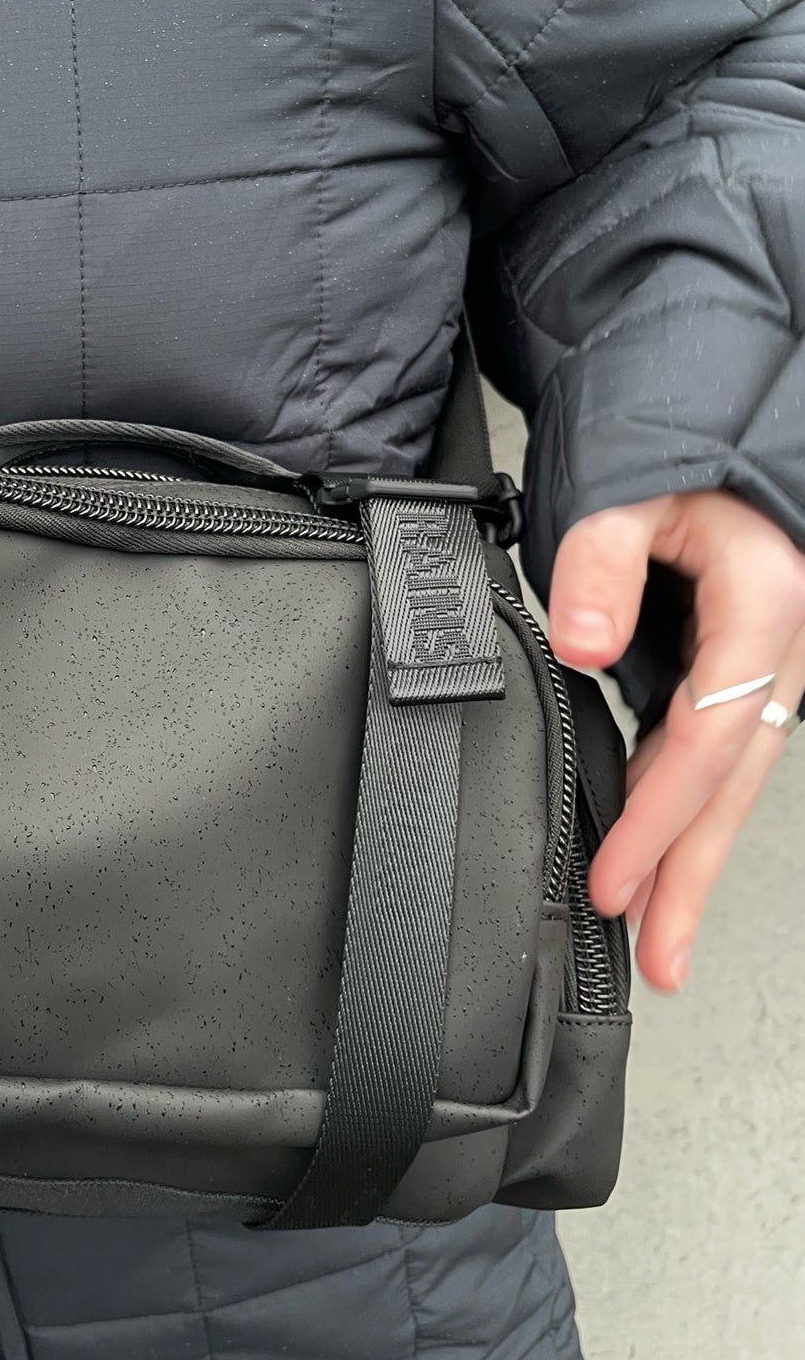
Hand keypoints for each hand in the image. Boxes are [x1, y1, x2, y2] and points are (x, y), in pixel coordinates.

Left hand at [547, 491, 804, 993]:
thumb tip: (581, 645)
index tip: (615, 881)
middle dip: (692, 874)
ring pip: (731, 776)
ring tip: (661, 936)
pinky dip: (686, 803)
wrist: (702, 400)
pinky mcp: (737, 661)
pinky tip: (656, 846)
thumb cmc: (672, 443)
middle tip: (661, 959)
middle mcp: (779, 646)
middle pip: (733, 782)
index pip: (706, 737)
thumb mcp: (630, 485)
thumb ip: (599, 562)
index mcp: (765, 606)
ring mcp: (764, 658)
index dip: (658, 817)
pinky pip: (715, 747)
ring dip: (693, 853)